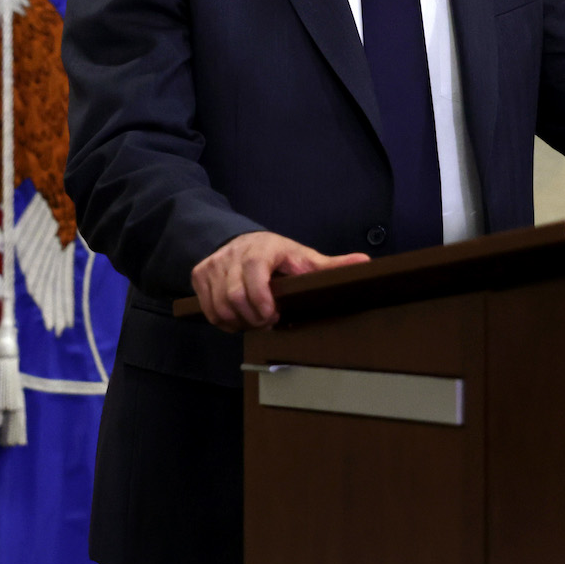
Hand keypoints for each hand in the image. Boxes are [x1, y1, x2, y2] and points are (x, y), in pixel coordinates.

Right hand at [192, 231, 369, 331]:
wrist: (240, 241)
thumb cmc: (277, 255)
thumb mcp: (304, 258)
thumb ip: (331, 265)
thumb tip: (365, 264)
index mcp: (261, 250)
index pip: (253, 275)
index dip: (262, 302)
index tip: (273, 315)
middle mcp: (233, 255)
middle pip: (234, 297)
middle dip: (252, 317)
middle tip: (267, 320)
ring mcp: (213, 265)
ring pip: (219, 307)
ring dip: (238, 322)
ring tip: (254, 319)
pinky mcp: (199, 275)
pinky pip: (208, 309)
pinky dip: (223, 321)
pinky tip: (238, 318)